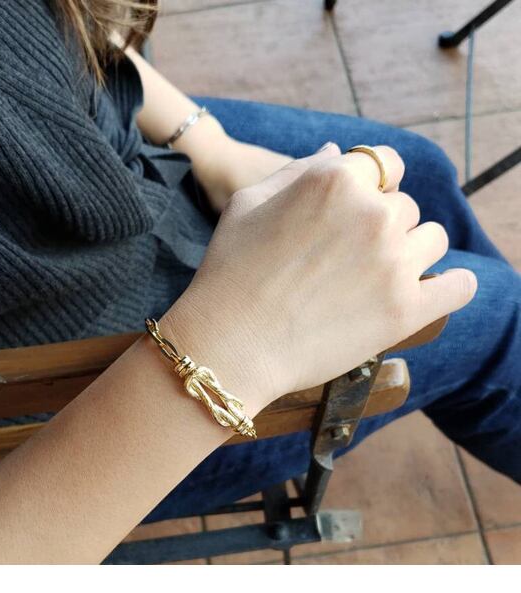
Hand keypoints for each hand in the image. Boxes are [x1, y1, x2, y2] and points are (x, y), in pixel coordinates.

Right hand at [162, 143, 476, 412]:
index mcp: (335, 181)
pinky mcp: (406, 310)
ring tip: (376, 278)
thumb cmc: (229, 273)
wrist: (229, 345)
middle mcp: (372, 213)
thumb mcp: (247, 204)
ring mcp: (394, 262)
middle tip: (347, 258)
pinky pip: (459, 286)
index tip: (360, 209)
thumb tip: (337, 152)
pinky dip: (451, 286)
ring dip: (410, 253)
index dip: (373, 186)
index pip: (385, 164)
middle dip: (381, 226)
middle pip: (404, 207)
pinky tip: (430, 291)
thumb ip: (297, 171)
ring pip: (431, 241)